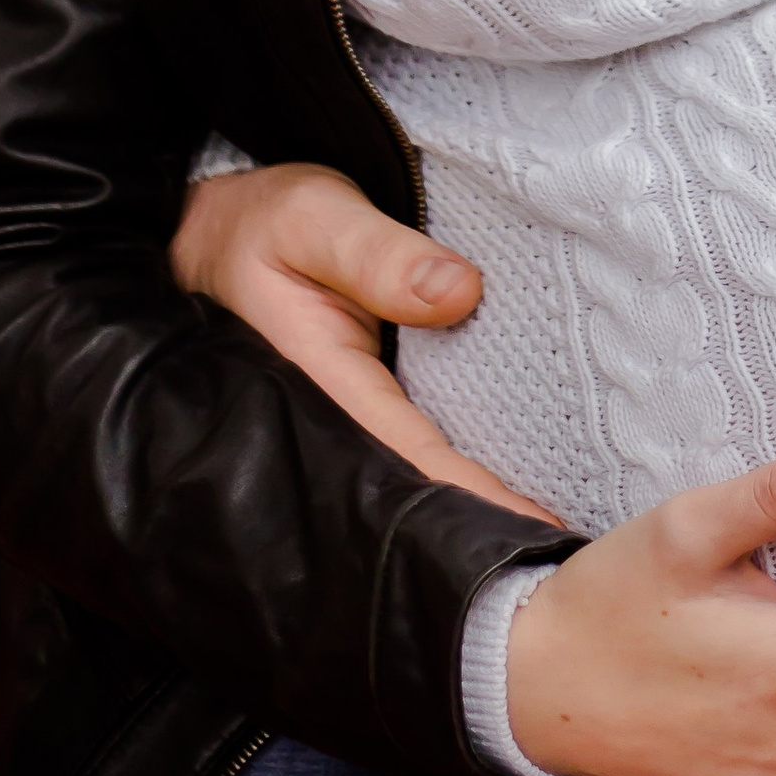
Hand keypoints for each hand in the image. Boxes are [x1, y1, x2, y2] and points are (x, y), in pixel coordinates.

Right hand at [170, 160, 560, 522]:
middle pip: (419, 486)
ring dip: (477, 504)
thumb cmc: (262, 223)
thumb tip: (460, 292)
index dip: (474, 498)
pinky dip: (462, 466)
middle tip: (563, 556)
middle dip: (483, 525)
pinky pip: (418, 440)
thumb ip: (378, 255)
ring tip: (552, 544)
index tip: (535, 532)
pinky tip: (509, 492)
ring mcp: (351, 414)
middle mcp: (337, 416)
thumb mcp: (314, 218)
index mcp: (322, 385)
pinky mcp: (364, 398)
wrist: (212, 231)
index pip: (411, 455)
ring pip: (419, 473)